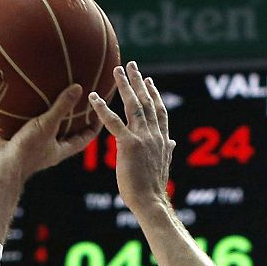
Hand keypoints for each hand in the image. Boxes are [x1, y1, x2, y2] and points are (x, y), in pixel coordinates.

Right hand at [0, 84, 99, 182]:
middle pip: (65, 132)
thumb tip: (79, 88)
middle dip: (72, 117)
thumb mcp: (48, 125)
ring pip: (42, 127)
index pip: (85, 137)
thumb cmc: (27, 151)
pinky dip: (22, 113)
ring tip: (51, 94)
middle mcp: (48, 148)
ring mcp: (31, 145)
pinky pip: (21, 124)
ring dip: (46, 114)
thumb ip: (62, 107)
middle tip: (78, 98)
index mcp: (61, 150)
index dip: (94, 125)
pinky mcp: (15, 140)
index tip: (100, 110)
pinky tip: (21, 98)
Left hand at [89, 62, 174, 214]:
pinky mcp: (128, 144)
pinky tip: (93, 98)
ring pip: (133, 106)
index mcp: (163, 139)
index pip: (159, 111)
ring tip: (117, 71)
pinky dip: (103, 109)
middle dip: (138, 82)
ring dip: (125, 86)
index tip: (149, 81)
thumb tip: (173, 142)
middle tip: (131, 65)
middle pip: (146, 101)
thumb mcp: (163, 164)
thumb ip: (167, 150)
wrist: (150, 201)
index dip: (154, 94)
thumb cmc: (153, 188)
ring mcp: (143, 137)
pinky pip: (113, 122)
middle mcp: (154, 134)